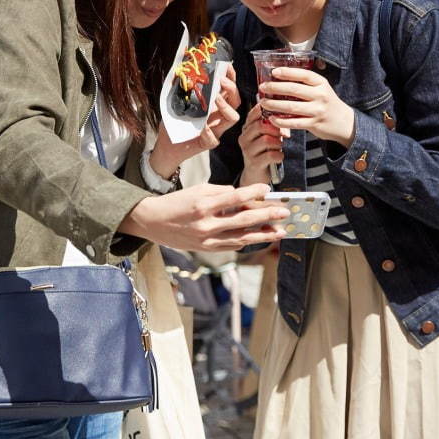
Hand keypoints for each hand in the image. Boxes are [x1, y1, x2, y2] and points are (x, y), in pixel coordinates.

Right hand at [120, 183, 287, 251]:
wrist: (154, 222)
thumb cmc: (177, 202)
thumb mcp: (198, 189)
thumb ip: (221, 193)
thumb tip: (244, 197)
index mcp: (203, 204)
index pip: (235, 197)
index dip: (254, 192)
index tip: (268, 189)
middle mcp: (206, 223)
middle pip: (243, 220)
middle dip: (267, 216)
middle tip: (284, 212)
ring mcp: (207, 240)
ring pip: (241, 238)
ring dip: (263, 234)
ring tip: (279, 231)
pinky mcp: (207, 249)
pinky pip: (232, 246)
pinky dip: (247, 241)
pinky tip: (260, 237)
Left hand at [150, 65, 241, 179]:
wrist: (166, 144)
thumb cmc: (174, 120)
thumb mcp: (176, 98)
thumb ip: (181, 83)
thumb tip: (182, 61)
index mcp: (213, 103)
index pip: (228, 89)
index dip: (231, 77)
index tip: (227, 66)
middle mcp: (218, 115)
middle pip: (235, 101)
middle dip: (232, 89)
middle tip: (221, 80)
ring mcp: (215, 129)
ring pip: (232, 118)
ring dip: (226, 107)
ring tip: (215, 99)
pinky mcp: (207, 143)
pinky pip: (214, 139)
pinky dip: (209, 132)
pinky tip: (202, 128)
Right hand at [238, 104, 282, 187]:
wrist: (256, 175)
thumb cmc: (264, 152)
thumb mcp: (268, 136)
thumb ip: (274, 126)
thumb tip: (285, 120)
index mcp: (246, 129)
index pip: (253, 114)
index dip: (266, 111)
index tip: (277, 113)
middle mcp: (244, 138)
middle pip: (260, 125)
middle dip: (275, 129)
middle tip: (281, 134)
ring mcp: (247, 151)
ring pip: (266, 140)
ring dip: (278, 143)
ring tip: (279, 147)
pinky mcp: (254, 163)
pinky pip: (270, 155)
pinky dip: (279, 155)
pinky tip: (279, 157)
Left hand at [258, 66, 354, 146]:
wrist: (344, 122)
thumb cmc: (327, 103)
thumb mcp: (321, 89)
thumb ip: (305, 84)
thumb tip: (279, 78)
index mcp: (321, 83)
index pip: (303, 74)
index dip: (287, 72)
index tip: (273, 72)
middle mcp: (320, 95)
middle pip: (294, 89)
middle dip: (275, 87)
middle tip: (262, 87)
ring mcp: (318, 110)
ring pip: (292, 106)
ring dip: (274, 104)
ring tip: (263, 102)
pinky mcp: (314, 124)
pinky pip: (294, 122)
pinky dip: (282, 121)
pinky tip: (272, 118)